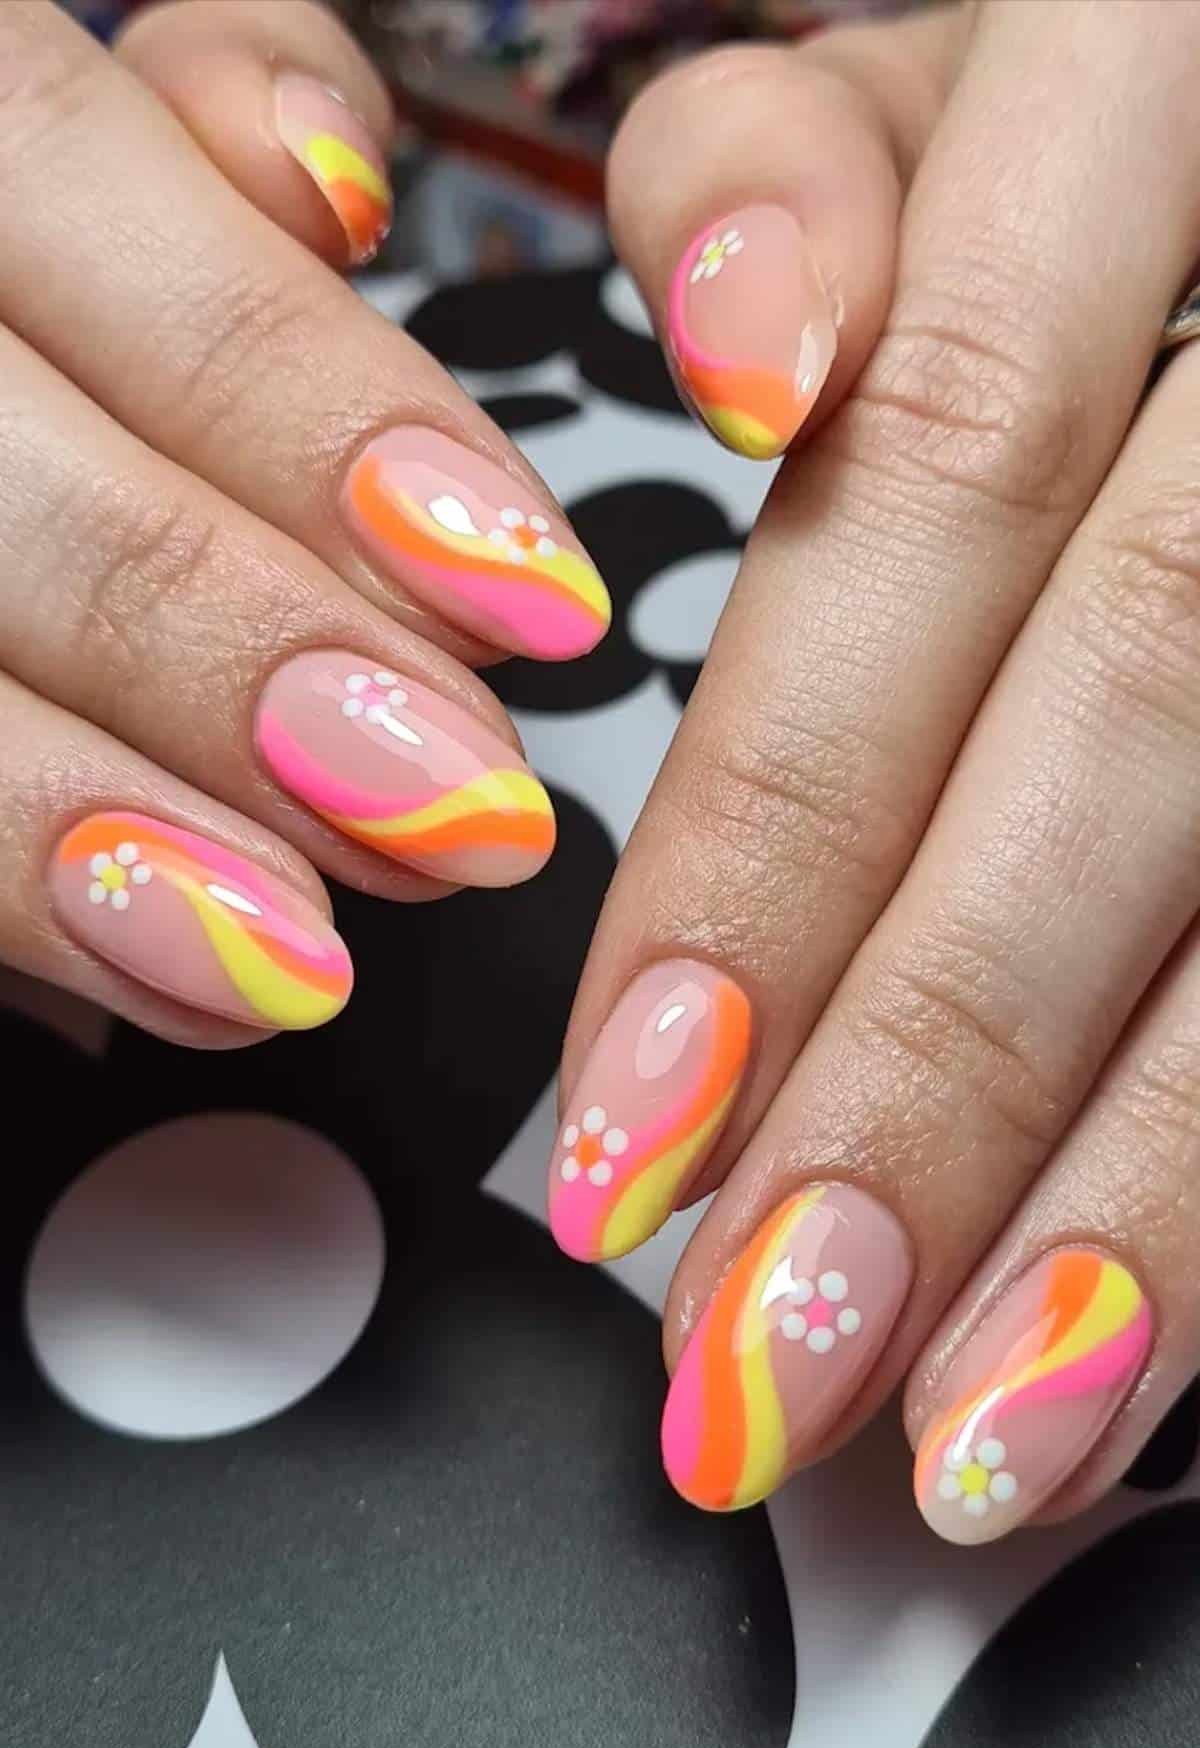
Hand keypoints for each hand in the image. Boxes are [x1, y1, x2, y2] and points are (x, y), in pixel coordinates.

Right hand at [0, 1, 607, 1046]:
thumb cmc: (40, 308)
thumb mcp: (104, 163)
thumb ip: (209, 137)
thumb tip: (329, 182)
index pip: (66, 181)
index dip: (307, 411)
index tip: (530, 595)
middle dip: (239, 646)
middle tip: (459, 799)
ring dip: (111, 813)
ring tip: (309, 943)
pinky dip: (26, 894)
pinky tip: (181, 977)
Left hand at [550, 0, 1199, 1544]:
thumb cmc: (1107, 143)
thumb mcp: (944, 95)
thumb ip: (791, 181)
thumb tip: (739, 355)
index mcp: (1144, 99)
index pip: (925, 497)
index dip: (775, 839)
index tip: (630, 1123)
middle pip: (1137, 727)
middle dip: (934, 1070)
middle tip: (767, 1347)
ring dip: (1144, 1188)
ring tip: (974, 1431)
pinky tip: (1149, 1333)